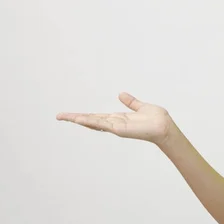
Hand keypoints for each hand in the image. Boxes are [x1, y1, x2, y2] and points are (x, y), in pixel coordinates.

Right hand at [56, 92, 175, 145]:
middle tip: (59, 116)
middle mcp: (114, 124)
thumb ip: (131, 102)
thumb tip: (121, 94)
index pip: (97, 116)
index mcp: (118, 119)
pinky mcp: (119, 129)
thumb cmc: (156, 119)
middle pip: (91, 120)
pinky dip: (91, 121)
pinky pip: (102, 124)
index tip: (71, 115)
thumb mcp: (140, 107)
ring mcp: (116, 127)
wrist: (164, 127)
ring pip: (93, 122)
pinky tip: (80, 119)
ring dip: (79, 119)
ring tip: (64, 116)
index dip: (84, 115)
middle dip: (75, 118)